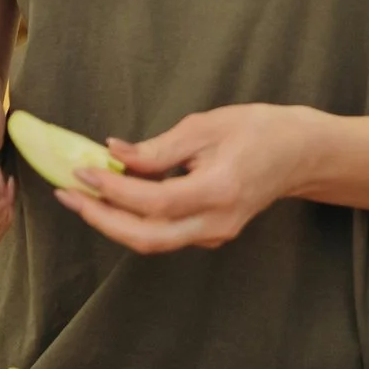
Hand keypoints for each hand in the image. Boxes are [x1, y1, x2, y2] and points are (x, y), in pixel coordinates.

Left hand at [58, 103, 322, 253]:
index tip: (82, 169)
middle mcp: (216, 222)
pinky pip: (164, 234)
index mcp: (219, 191)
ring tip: (80, 195)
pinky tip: (113, 197)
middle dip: (100, 220)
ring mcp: (215, 234)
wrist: (301, 154)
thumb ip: (158, 148)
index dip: (113, 190)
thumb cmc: (259, 130)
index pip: (154, 202)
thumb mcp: (207, 126)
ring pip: (153, 242)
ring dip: (112, 222)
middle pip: (147, 238)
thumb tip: (113, 154)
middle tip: (67, 195)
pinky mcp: (210, 234)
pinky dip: (134, 218)